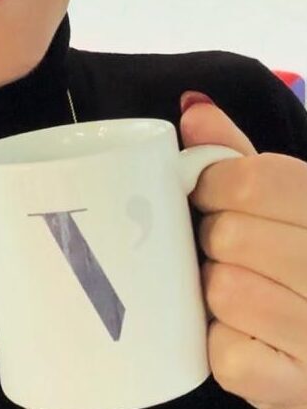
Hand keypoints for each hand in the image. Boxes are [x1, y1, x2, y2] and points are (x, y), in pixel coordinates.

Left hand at [180, 90, 306, 408]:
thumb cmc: (302, 257)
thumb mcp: (288, 198)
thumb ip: (240, 154)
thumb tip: (192, 108)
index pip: (251, 179)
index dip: (213, 183)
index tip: (209, 193)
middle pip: (229, 234)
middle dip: (215, 236)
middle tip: (228, 246)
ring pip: (224, 290)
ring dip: (217, 289)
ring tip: (242, 287)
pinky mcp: (299, 389)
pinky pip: (229, 355)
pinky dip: (224, 344)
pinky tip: (248, 334)